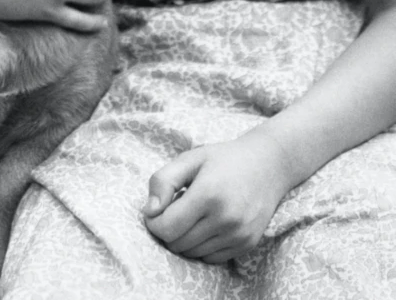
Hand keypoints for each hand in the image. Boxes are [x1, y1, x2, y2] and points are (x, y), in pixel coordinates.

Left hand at [143, 131, 292, 263]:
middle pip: (177, 244)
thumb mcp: (190, 159)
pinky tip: (207, 224)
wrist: (268, 165)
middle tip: (176, 208)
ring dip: (185, 238)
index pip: (166, 228)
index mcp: (208, 194)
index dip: (154, 221)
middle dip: (168, 229)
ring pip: (192, 253)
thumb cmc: (223, 159)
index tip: (157, 208)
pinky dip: (202, 246)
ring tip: (194, 213)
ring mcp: (238, 234)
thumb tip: (150, 211)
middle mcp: (225, 219)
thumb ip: (163, 181)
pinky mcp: (247, 244)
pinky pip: (211, 258)